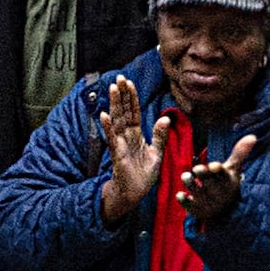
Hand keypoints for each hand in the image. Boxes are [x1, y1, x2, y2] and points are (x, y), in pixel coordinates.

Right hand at [98, 76, 160, 223]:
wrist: (135, 193)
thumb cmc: (144, 175)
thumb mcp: (157, 153)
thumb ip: (160, 135)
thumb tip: (165, 117)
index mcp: (137, 135)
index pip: (134, 112)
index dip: (132, 98)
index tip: (129, 82)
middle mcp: (126, 136)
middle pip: (124, 111)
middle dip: (122, 95)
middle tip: (119, 77)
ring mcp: (120, 144)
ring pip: (117, 120)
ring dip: (115, 104)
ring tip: (113, 89)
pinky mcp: (117, 154)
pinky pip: (112, 138)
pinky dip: (108, 127)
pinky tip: (104, 115)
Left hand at [178, 133, 261, 224]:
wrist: (224, 212)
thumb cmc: (226, 184)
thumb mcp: (233, 169)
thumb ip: (239, 153)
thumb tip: (252, 136)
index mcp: (227, 180)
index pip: (223, 175)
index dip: (217, 170)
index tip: (213, 166)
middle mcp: (217, 192)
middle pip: (210, 182)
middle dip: (203, 175)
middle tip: (196, 168)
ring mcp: (207, 202)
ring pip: (198, 192)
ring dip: (191, 184)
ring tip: (185, 176)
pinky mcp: (197, 210)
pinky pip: (190, 206)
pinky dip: (184, 201)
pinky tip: (179, 195)